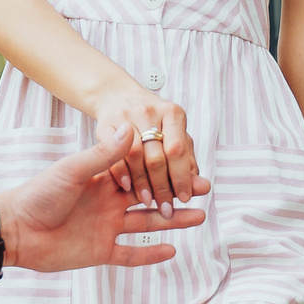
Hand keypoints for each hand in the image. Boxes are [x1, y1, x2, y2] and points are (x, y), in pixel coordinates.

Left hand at [0, 128, 208, 272]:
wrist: (15, 228)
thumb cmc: (38, 193)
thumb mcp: (72, 170)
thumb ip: (103, 155)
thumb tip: (130, 129)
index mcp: (103, 180)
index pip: (141, 172)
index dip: (165, 169)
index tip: (190, 163)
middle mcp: (109, 203)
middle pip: (151, 198)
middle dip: (177, 193)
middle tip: (203, 190)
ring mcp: (106, 228)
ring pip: (147, 224)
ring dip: (173, 221)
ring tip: (199, 216)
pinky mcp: (100, 252)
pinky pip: (130, 254)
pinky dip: (150, 254)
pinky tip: (173, 250)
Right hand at [88, 85, 197, 214]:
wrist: (117, 95)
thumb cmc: (151, 120)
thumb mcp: (172, 131)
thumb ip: (185, 155)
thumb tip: (198, 183)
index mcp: (172, 113)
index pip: (177, 150)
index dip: (182, 177)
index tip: (185, 197)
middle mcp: (149, 112)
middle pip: (156, 156)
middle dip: (162, 187)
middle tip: (167, 208)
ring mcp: (125, 117)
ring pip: (135, 156)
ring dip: (142, 183)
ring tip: (148, 202)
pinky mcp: (104, 124)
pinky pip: (112, 153)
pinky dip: (121, 173)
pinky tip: (128, 187)